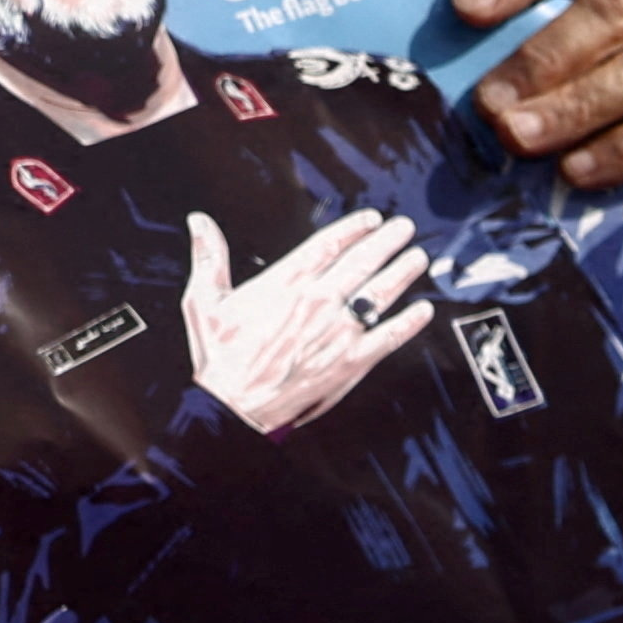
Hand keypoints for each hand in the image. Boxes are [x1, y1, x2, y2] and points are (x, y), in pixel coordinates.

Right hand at [184, 206, 435, 436]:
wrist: (236, 404)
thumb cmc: (221, 357)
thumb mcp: (205, 301)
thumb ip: (209, 257)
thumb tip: (199, 222)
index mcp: (285, 283)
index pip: (328, 245)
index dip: (354, 228)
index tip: (371, 218)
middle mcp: (317, 302)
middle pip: (361, 262)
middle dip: (387, 242)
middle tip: (404, 229)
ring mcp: (338, 330)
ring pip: (380, 292)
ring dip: (403, 272)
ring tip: (418, 258)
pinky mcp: (353, 360)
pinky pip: (390, 336)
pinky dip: (410, 322)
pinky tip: (423, 310)